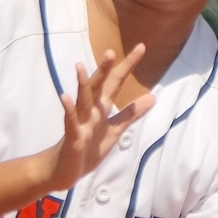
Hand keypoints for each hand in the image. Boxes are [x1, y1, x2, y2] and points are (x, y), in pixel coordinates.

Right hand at [45, 45, 153, 189]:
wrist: (65, 171)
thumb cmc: (88, 149)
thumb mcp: (114, 130)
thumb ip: (131, 114)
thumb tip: (152, 98)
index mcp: (102, 108)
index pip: (116, 82)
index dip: (127, 66)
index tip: (141, 47)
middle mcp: (90, 111)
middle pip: (98, 86)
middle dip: (104, 70)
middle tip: (110, 52)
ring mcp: (80, 123)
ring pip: (81, 101)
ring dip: (81, 85)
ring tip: (80, 67)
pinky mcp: (72, 137)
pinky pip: (70, 122)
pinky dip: (68, 110)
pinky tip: (65, 97)